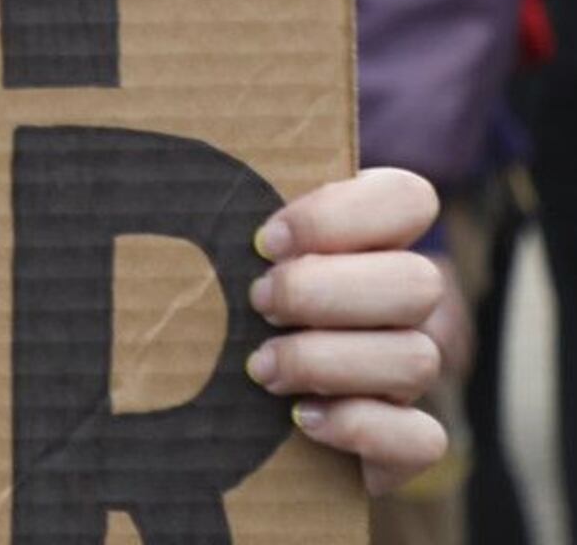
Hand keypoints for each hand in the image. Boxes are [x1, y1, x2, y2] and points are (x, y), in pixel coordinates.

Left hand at [243, 169, 449, 493]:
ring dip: (328, 361)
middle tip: (258, 302)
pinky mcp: (403, 442)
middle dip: (324, 293)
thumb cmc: (220, 300)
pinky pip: (423, 441)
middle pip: (420, 283)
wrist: (217, 407)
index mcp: (374, 239)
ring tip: (260, 366)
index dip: (340, 217)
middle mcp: (404, 305)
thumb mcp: (220, 245)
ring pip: (418, 360)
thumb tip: (154, 134)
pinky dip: (359, 427)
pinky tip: (301, 418)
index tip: (264, 241)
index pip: (409, 200)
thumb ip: (220, 210)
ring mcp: (408, 373)